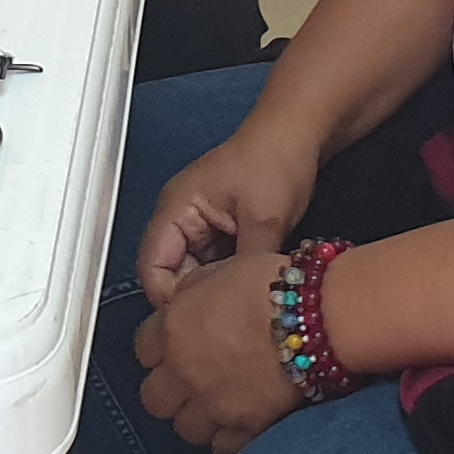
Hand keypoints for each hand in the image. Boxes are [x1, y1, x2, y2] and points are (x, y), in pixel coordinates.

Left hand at [134, 250, 306, 453]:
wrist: (316, 316)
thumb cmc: (276, 287)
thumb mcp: (221, 270)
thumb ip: (193, 292)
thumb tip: (185, 303)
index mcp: (174, 328)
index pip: (143, 349)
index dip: (160, 349)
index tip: (173, 349)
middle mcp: (185, 370)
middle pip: (155, 399)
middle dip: (171, 392)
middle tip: (191, 384)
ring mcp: (213, 403)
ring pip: (186, 428)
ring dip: (199, 419)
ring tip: (219, 407)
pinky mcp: (245, 427)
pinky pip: (223, 450)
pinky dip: (229, 442)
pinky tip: (239, 429)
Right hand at [137, 123, 325, 307]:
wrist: (301, 133)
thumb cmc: (276, 159)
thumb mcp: (263, 219)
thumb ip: (245, 266)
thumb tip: (243, 305)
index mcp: (176, 210)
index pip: (151, 269)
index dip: (170, 300)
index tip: (197, 321)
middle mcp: (181, 217)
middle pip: (171, 274)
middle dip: (194, 297)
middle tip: (224, 316)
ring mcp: (201, 223)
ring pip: (196, 272)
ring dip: (214, 287)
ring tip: (238, 302)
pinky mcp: (222, 228)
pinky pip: (215, 263)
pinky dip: (228, 277)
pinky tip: (247, 287)